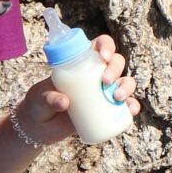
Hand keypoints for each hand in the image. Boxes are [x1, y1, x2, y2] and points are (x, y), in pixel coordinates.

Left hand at [18, 34, 139, 141]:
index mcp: (81, 61)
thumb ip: (48, 98)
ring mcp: (103, 91)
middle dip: (115, 68)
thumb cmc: (39, 104)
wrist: (41, 127)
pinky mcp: (107, 108)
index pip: (99, 45)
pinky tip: (130, 110)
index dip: (106, 46)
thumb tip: (64, 102)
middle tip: (105, 82)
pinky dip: (132, 106)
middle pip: (116, 62)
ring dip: (127, 86)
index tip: (103, 56)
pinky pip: (126, 104)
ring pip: (125, 81)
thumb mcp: (39, 98)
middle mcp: (96, 73)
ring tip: (117, 98)